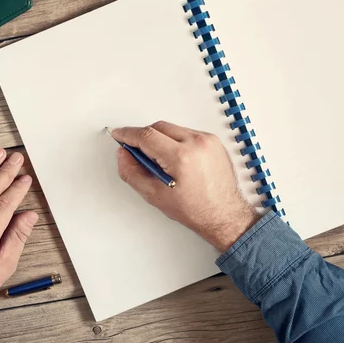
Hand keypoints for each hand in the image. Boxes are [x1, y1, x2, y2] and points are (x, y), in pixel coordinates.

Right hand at [112, 121, 258, 251]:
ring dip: (161, 139)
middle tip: (138, 154)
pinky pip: (187, 133)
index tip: (119, 135)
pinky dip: (177, 141)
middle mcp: (197, 143)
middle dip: (144, 137)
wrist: (224, 214)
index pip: (146, 136)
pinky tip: (177, 161)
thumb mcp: (155, 195)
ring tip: (162, 163)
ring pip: (173, 129)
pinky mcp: (214, 141)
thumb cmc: (195, 210)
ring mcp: (208, 140)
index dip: (128, 134)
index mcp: (182, 157)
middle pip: (159, 127)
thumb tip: (123, 155)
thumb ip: (133, 172)